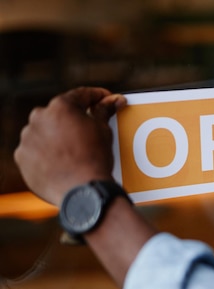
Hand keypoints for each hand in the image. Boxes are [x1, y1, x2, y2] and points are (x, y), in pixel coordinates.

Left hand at [14, 87, 126, 205]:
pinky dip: (47, 153)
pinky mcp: (22, 157)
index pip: (81, 95)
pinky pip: (35, 150)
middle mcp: (39, 117)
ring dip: (57, 136)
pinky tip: (61, 162)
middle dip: (73, 118)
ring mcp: (28, 137)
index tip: (106, 99)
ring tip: (74, 149)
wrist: (82, 191)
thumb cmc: (96, 158)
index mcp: (61, 107)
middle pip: (58, 113)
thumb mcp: (104, 132)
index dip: (97, 96)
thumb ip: (104, 112)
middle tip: (88, 128)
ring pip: (44, 131)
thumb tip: (113, 100)